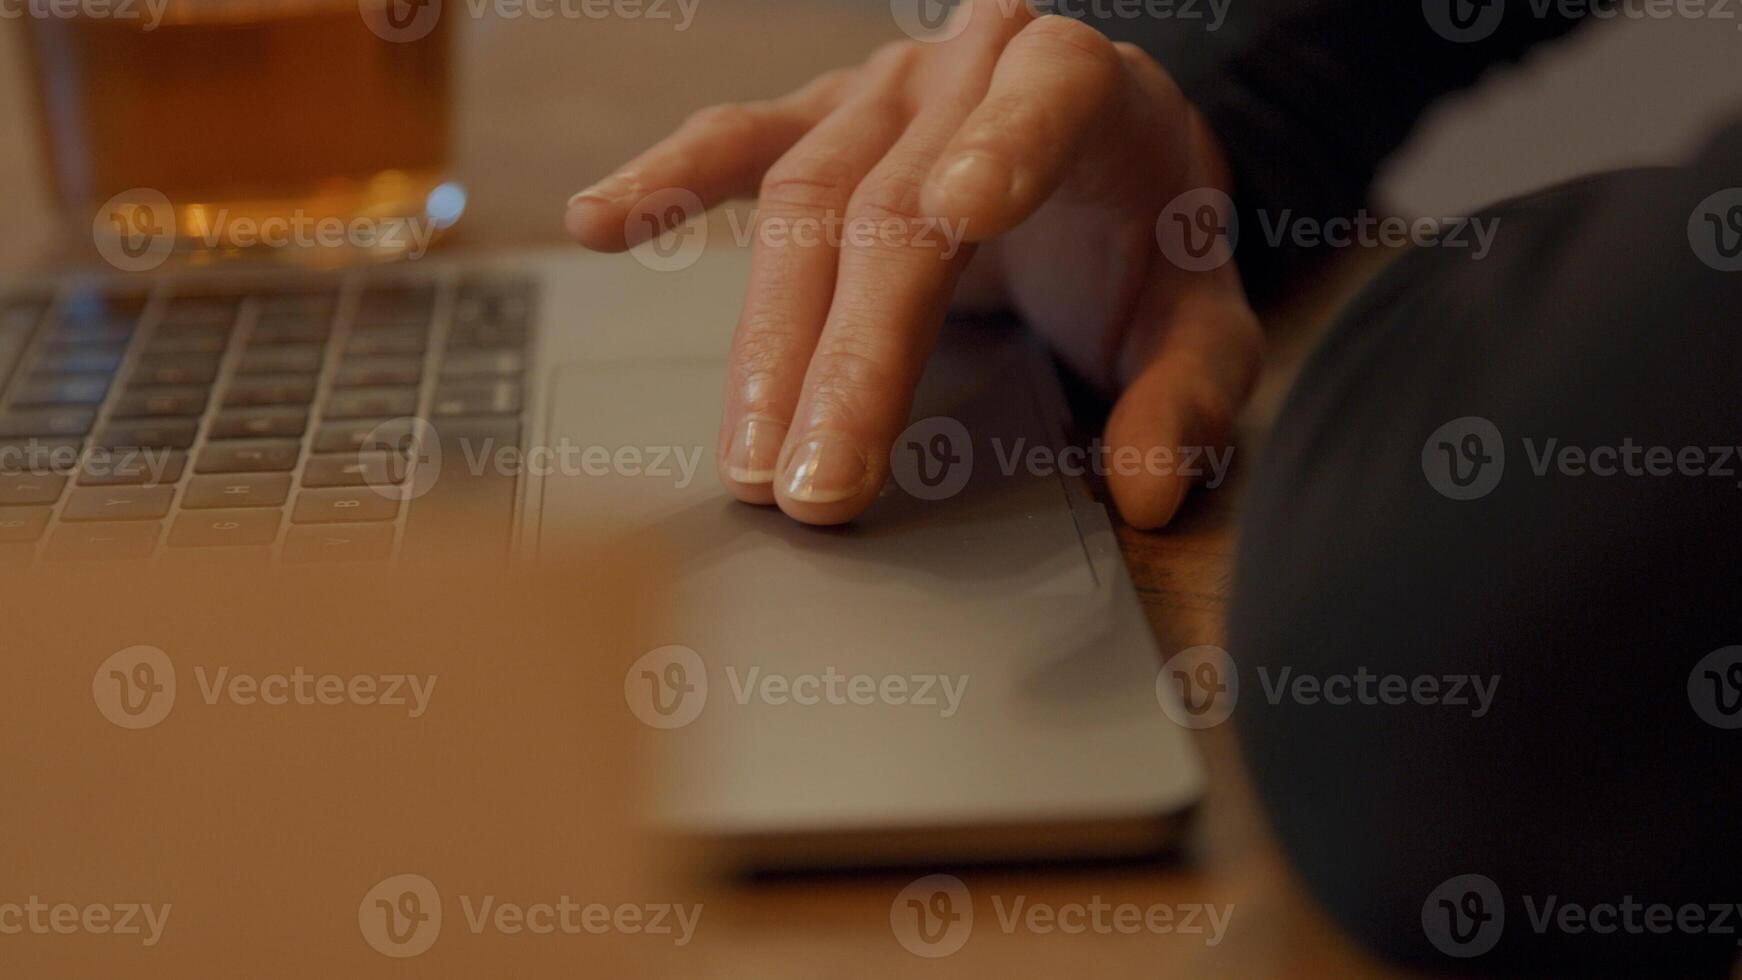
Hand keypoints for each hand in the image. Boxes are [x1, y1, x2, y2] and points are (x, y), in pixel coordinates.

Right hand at [565, 0, 1260, 527]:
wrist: (1103, 160)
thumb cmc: (1147, 235)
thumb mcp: (1202, 317)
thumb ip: (1188, 396)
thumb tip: (1143, 494)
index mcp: (1079, 84)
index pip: (1046, 99)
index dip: (1005, 147)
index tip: (961, 211)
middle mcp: (967, 68)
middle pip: (892, 204)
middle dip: (849, 354)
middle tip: (818, 484)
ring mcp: (879, 92)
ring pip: (802, 202)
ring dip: (768, 340)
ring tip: (750, 456)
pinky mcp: (818, 122)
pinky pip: (734, 145)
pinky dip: (669, 184)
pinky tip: (600, 224)